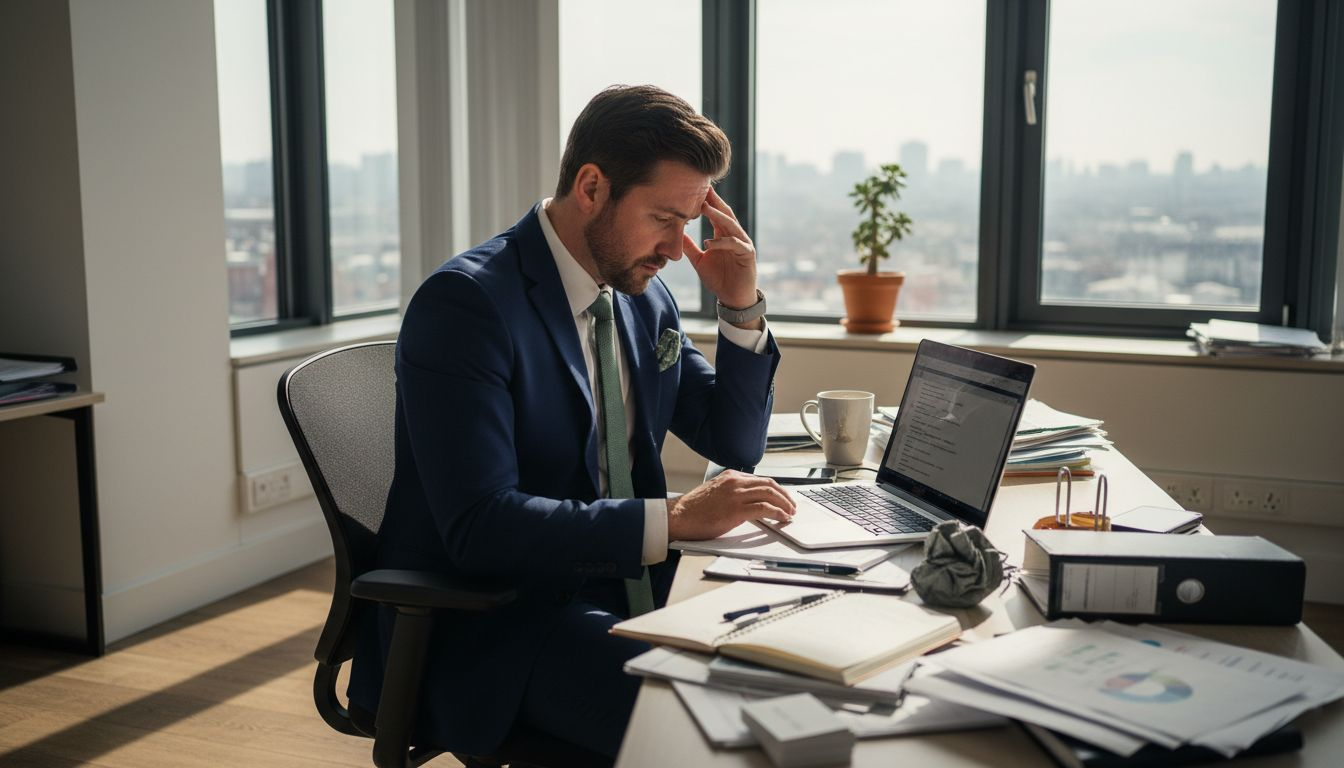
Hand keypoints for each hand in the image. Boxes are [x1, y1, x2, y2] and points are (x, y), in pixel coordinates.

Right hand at [667, 470, 795, 540]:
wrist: (678, 517)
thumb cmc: (693, 509)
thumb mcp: (715, 493)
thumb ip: (732, 493)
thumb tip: (749, 503)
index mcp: (730, 476)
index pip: (761, 479)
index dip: (776, 490)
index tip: (783, 498)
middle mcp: (735, 482)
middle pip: (769, 484)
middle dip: (785, 496)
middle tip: (792, 506)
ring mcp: (735, 495)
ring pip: (770, 494)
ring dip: (784, 504)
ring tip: (790, 514)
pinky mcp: (735, 510)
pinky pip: (764, 508)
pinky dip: (777, 513)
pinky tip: (782, 518)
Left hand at [681, 187, 757, 310]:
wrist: (733, 298)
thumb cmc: (719, 279)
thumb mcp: (699, 261)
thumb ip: (690, 247)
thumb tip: (676, 234)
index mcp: (723, 235)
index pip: (716, 213)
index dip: (707, 201)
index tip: (695, 189)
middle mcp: (735, 236)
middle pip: (725, 213)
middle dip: (714, 201)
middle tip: (702, 188)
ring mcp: (742, 244)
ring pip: (731, 225)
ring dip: (718, 216)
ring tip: (704, 208)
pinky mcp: (747, 254)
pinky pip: (735, 244)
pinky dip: (722, 243)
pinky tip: (708, 243)